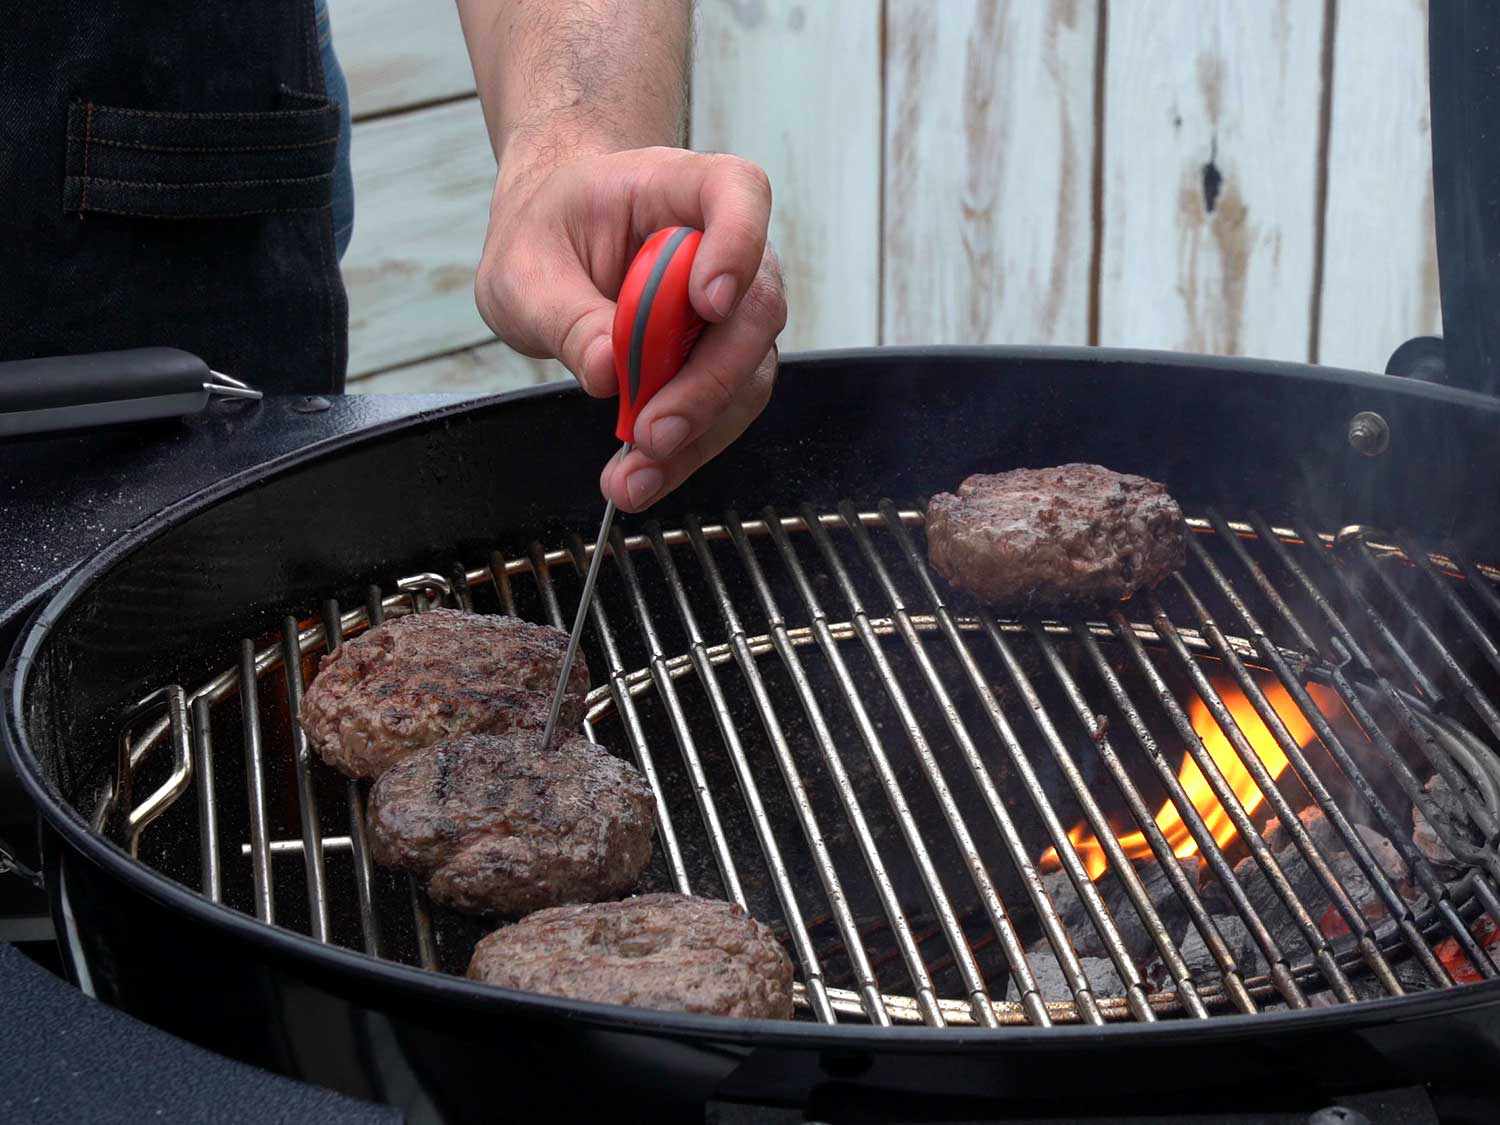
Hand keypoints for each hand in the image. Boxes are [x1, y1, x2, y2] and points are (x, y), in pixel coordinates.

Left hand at [476, 146, 785, 512]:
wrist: (554, 243)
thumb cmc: (546, 234)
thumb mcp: (525, 270)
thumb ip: (567, 316)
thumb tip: (610, 372)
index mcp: (679, 187)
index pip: (738, 194)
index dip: (737, 245)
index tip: (705, 303)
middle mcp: (726, 245)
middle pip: (753, 308)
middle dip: (707, 382)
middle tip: (652, 432)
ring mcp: (733, 305)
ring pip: (748, 372)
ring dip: (698, 431)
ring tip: (636, 477)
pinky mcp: (725, 357)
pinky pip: (726, 406)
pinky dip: (688, 447)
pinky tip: (645, 475)